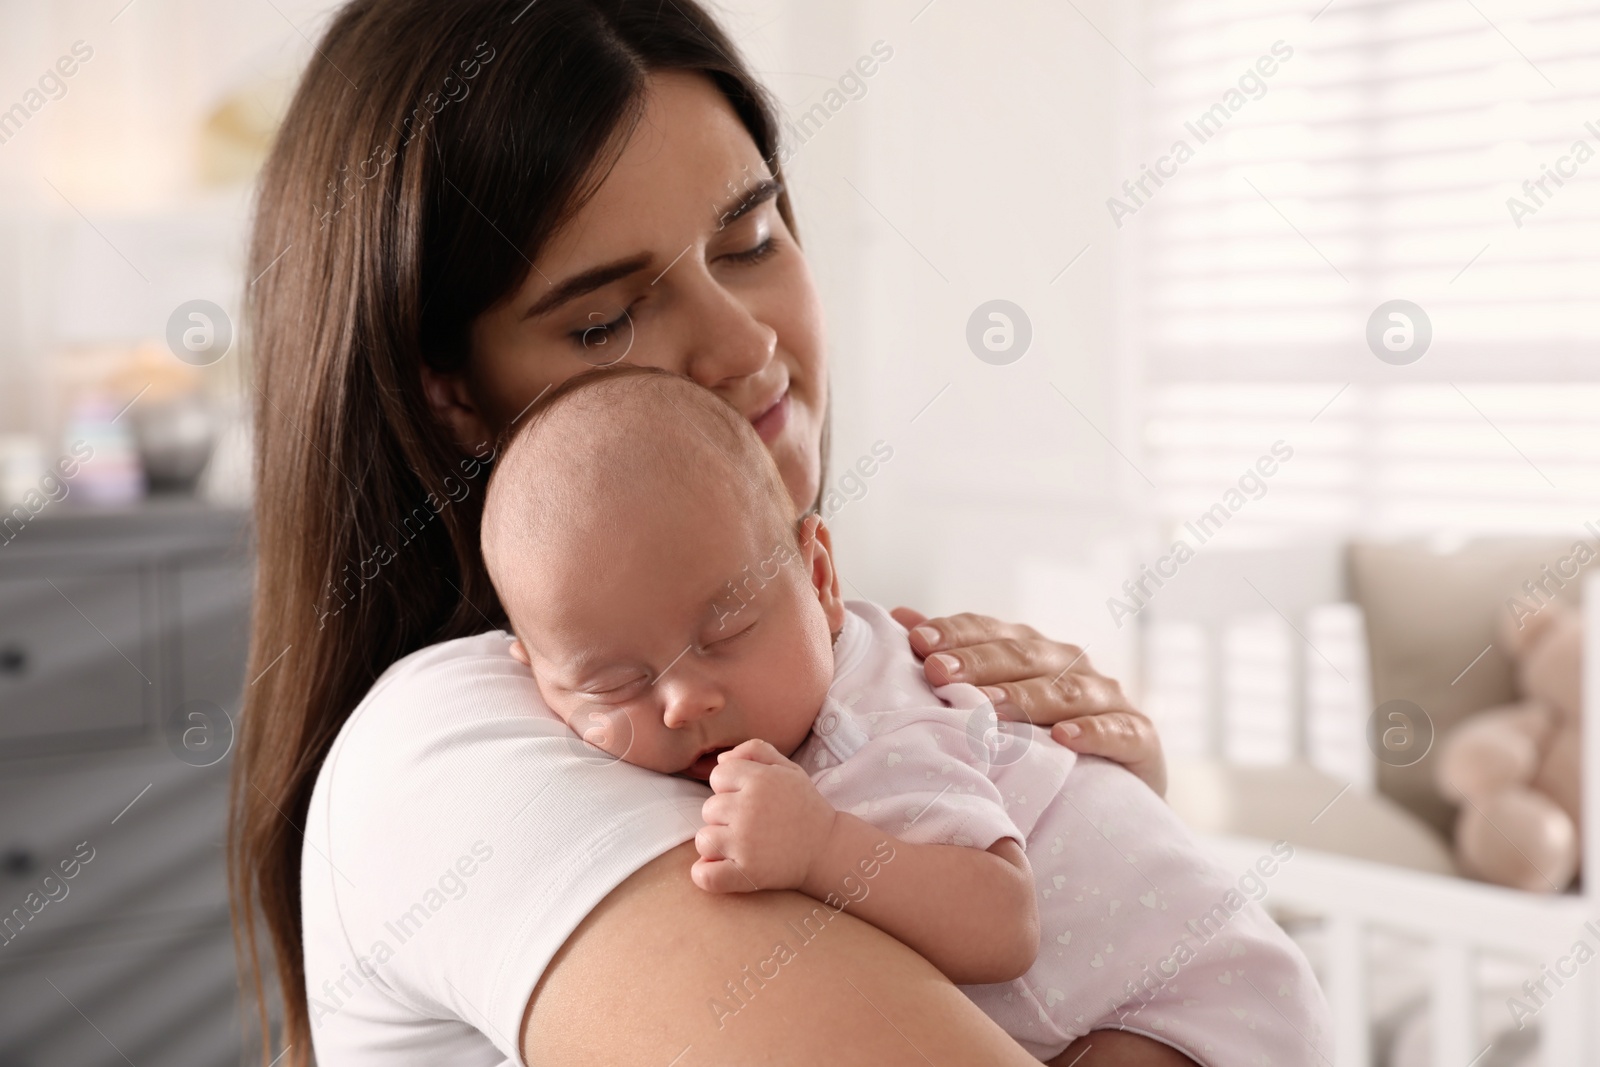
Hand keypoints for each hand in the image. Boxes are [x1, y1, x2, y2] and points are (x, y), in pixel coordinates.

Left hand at [691, 739, 839, 893]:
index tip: (746, 798)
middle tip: (750, 824)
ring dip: (718, 844)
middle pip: (708, 808)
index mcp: (760, 779)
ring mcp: (746, 843)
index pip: (718, 775)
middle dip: (725, 816)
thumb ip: (755, 751)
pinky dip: (706, 874)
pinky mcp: (747, 874)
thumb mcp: (788, 769)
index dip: (729, 786)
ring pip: (704, 840)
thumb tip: (720, 760)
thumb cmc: (805, 806)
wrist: (828, 849)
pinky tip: (721, 868)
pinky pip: (706, 876)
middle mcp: (749, 809)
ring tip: (742, 845)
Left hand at [891, 608, 1166, 796]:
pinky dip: (1092, 732)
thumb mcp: (994, 703)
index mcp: (1032, 651)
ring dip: (1026, 697)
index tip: (918, 643)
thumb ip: (954, 660)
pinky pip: (1117, 732)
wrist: (1112, 797)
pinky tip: (1064, 739)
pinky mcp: (1139, 738)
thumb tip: (901, 618)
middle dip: (979, 663)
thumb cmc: (1037, 744)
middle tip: (939, 673)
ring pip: (1066, 691)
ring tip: (989, 706)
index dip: (956, 633)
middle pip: (1023, 657)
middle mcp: (1070, 665)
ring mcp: (1108, 699)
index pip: (990, 632)